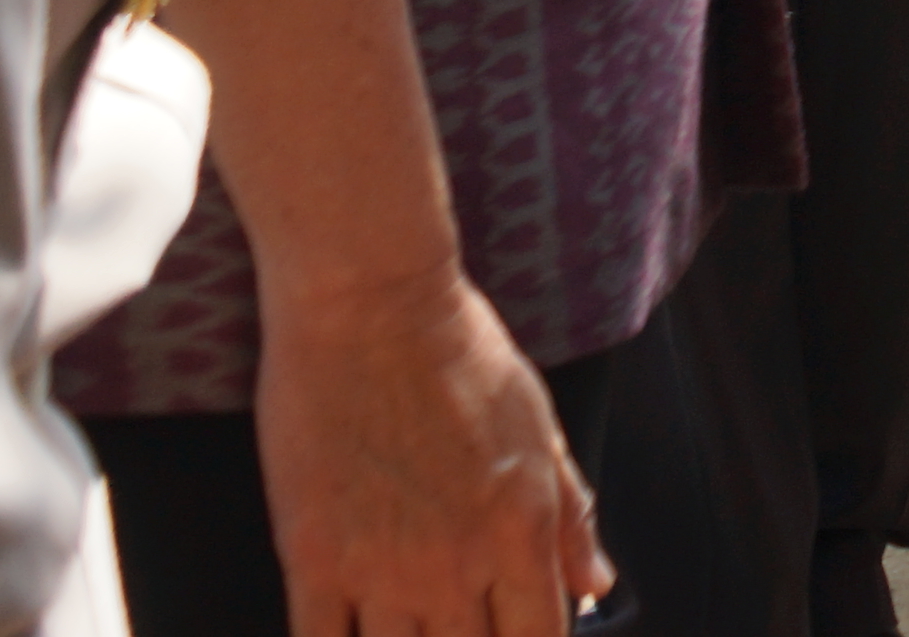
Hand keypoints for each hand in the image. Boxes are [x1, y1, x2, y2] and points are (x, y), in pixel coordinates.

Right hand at [248, 262, 610, 634]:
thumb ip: (571, 516)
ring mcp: (382, 567)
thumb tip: (596, 587)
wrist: (369, 304)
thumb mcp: (539, 427)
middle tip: (456, 627)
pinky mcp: (312, 559)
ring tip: (410, 628)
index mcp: (522, 529)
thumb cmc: (461, 354)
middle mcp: (457, 561)